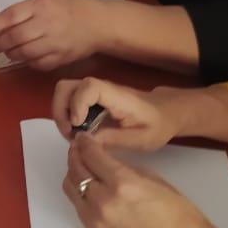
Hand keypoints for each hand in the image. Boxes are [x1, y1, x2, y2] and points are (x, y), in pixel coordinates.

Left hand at [0, 0, 108, 70]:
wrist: (100, 23)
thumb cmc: (70, 7)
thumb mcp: (46, 0)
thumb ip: (24, 12)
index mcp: (40, 5)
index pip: (9, 17)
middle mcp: (46, 24)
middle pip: (14, 38)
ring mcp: (54, 43)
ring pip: (23, 53)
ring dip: (10, 54)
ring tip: (5, 53)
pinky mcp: (61, 58)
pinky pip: (37, 64)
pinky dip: (27, 62)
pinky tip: (25, 58)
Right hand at [52, 78, 183, 150]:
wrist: (166, 112)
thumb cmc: (157, 125)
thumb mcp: (141, 139)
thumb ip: (113, 139)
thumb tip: (84, 141)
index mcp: (117, 96)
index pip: (89, 87)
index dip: (77, 105)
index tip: (78, 126)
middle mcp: (102, 88)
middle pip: (66, 86)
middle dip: (60, 109)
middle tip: (68, 133)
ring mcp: (94, 91)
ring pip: (64, 91)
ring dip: (61, 112)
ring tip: (70, 133)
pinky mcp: (91, 97)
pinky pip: (69, 98)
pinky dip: (65, 113)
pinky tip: (75, 130)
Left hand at [63, 133, 214, 227]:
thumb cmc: (178, 213)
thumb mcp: (153, 179)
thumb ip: (124, 168)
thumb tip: (104, 158)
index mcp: (122, 183)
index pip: (91, 155)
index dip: (85, 142)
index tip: (83, 137)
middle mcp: (103, 200)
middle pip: (76, 169)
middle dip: (75, 154)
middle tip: (78, 147)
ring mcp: (95, 219)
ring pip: (71, 188)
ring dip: (73, 173)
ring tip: (81, 165)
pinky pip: (77, 206)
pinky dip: (79, 192)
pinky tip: (88, 187)